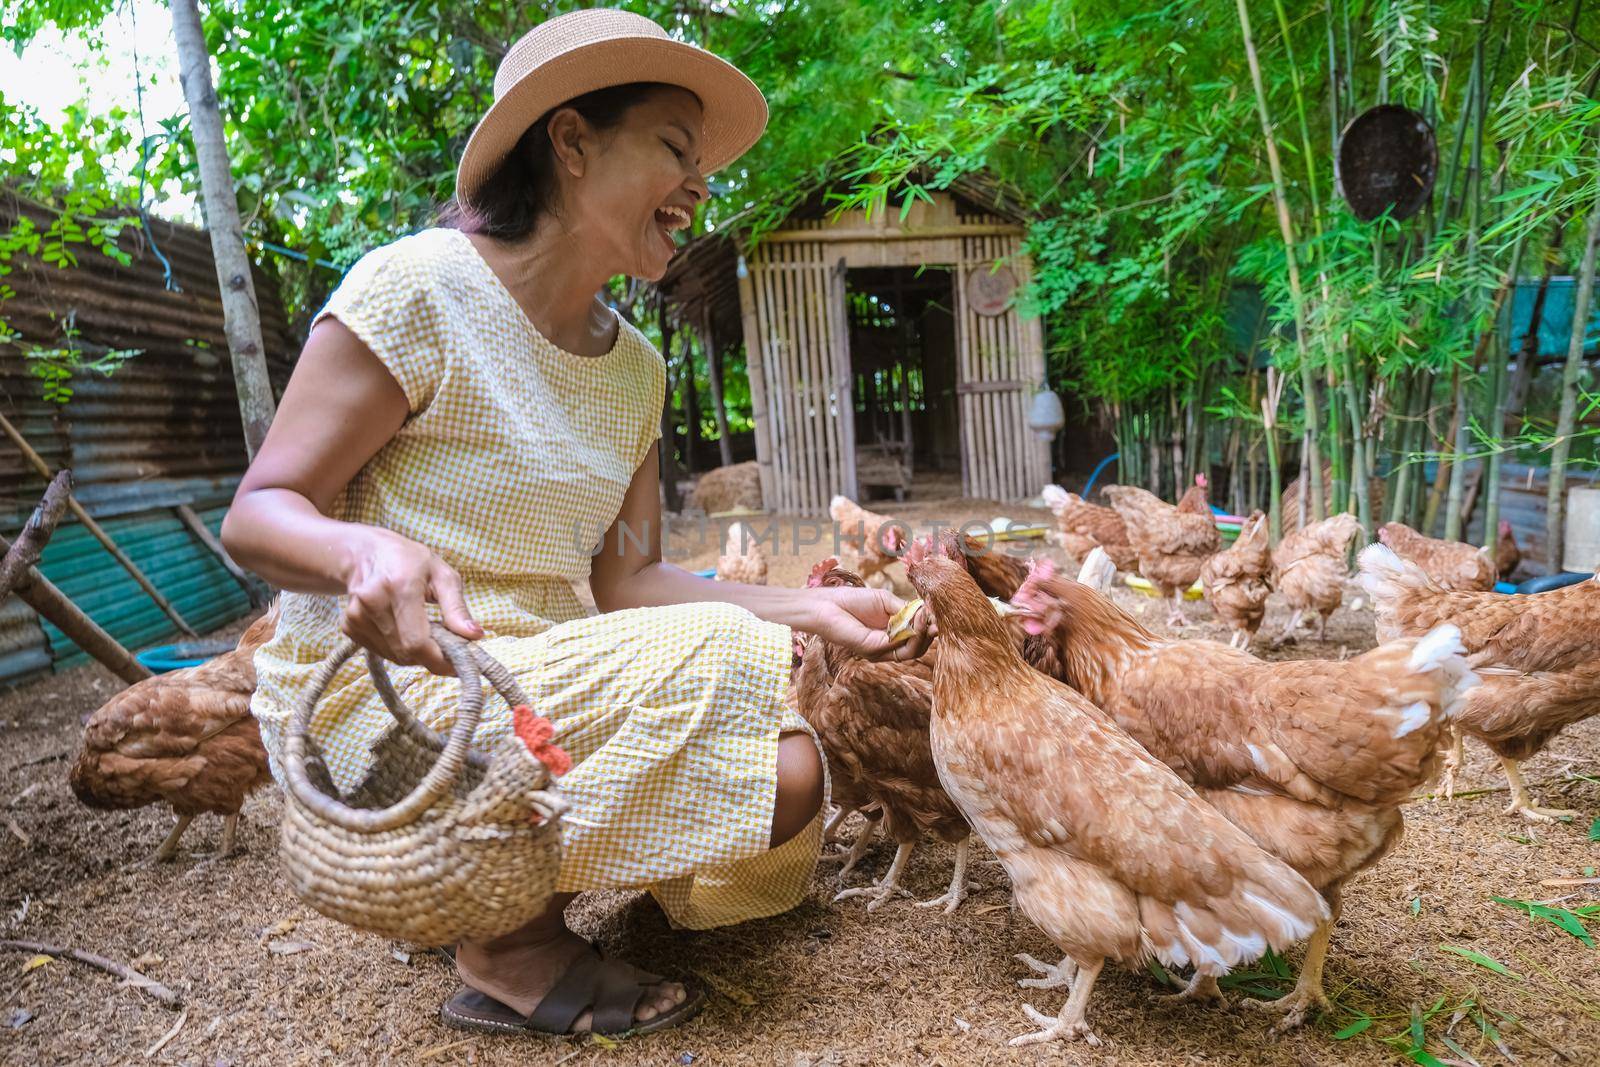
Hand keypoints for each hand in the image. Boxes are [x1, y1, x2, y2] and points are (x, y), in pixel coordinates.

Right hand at [340, 528, 483, 674]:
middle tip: (445, 641)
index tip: (460, 664)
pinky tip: (401, 626)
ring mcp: (356, 617)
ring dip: (416, 652)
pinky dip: (399, 647)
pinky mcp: (348, 627)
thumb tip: (475, 635)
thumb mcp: (443, 575)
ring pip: (396, 656)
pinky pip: (382, 652)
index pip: (417, 641)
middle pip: (407, 653)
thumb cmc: (410, 561)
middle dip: (432, 654)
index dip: (440, 660)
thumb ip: (457, 608)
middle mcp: (373, 603)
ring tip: (421, 626)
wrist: (365, 553)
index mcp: (400, 586)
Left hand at [803, 585, 933, 662]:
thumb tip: (929, 615)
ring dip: (923, 633)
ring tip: (926, 617)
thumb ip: (907, 610)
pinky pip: (898, 646)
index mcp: (892, 633)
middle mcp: (888, 645)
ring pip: (912, 651)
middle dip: (930, 632)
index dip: (930, 627)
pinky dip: (911, 633)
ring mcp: (881, 650)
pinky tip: (915, 618)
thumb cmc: (853, 600)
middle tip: (937, 618)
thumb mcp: (887, 601)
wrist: (827, 604)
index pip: (918, 636)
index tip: (940, 613)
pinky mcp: (873, 650)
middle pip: (918, 647)